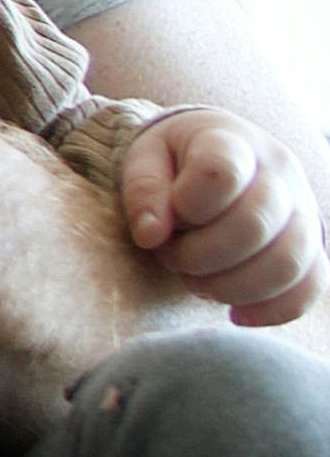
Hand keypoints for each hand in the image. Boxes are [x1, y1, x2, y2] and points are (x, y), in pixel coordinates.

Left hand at [123, 106, 325, 325]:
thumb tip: (150, 236)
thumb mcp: (144, 158)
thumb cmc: (175, 160)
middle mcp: (279, 174)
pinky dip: (273, 309)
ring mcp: (304, 212)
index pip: (222, 174)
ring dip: (232, 286)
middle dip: (200, 256)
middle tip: (171, 258)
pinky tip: (236, 315)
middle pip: (255, 225)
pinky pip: (311, 286)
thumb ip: (143, 190)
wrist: (219, 160)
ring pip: (288, 262)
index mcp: (233, 142)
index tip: (167, 218)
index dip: (187, 206)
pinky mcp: (313, 248)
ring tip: (197, 283)